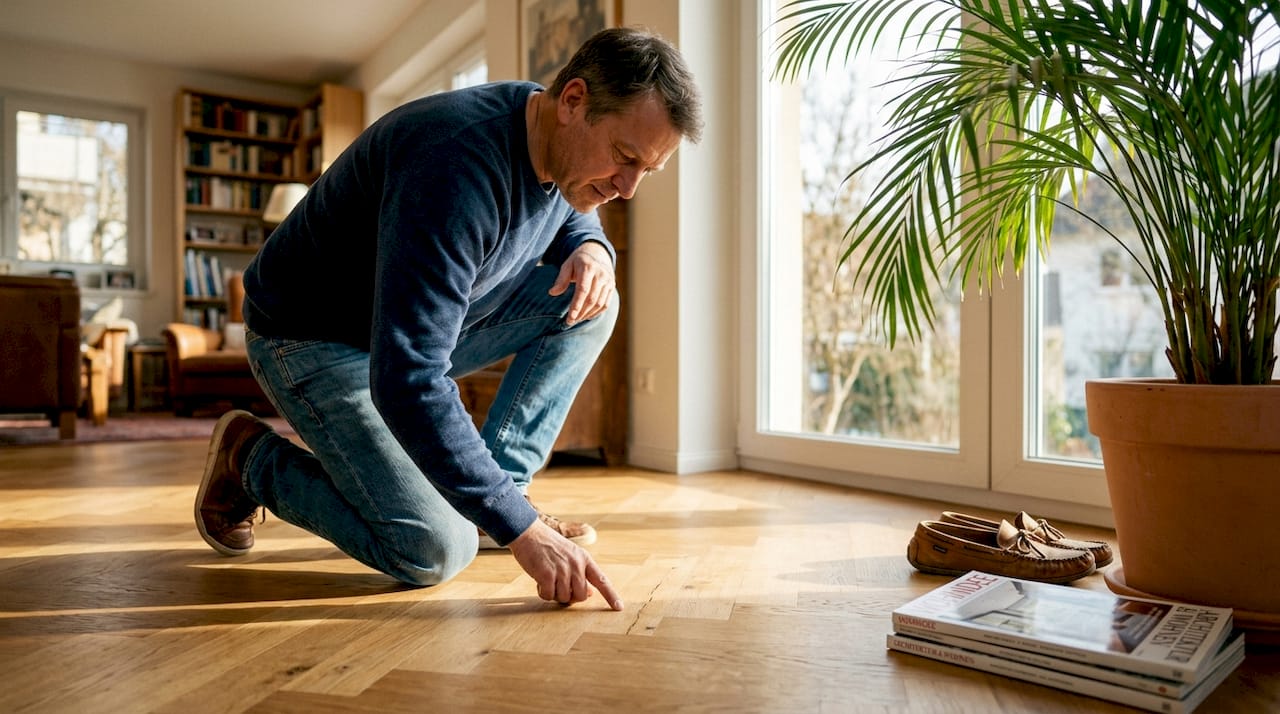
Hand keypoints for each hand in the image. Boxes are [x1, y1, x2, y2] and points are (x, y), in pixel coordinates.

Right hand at [507, 518, 623, 609]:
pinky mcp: (547, 574)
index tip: (619, 607)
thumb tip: (589, 593)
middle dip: (569, 597)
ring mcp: (562, 569)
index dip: (611, 595)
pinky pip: (548, 596)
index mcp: (584, 558)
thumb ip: (581, 572)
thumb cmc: (548, 546)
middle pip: (580, 596)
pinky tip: (538, 581)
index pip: (601, 580)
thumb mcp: (570, 554)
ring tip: (547, 579)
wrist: (528, 533)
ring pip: (563, 598)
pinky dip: (542, 593)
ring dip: (554, 594)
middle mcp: (576, 564)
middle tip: (558, 587)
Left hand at [549, 241, 614, 325]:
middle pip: (591, 299)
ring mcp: (608, 281)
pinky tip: (586, 316)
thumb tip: (552, 293)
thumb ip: (561, 279)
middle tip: (570, 321)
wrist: (597, 252)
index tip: (570, 317)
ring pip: (599, 303)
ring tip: (577, 320)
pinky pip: (605, 304)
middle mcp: (601, 274)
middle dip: (581, 313)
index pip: (583, 290)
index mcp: (588, 267)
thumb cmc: (578, 261)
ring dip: (587, 314)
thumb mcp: (567, 265)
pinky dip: (596, 313)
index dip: (576, 305)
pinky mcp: (612, 286)